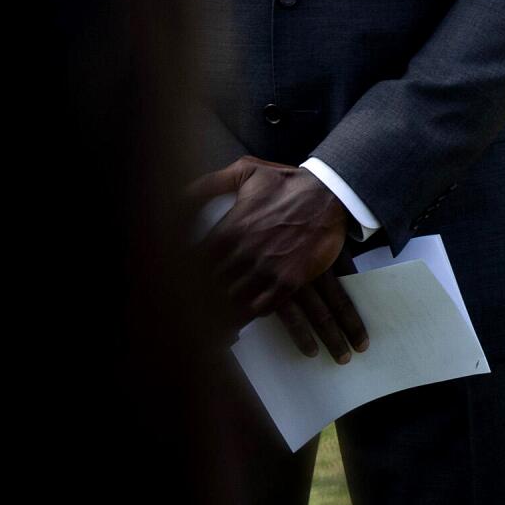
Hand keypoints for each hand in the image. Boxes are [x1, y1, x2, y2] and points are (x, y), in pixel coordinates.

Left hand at [190, 157, 368, 361]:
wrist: (331, 192)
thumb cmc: (288, 182)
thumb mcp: (246, 171)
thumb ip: (209, 183)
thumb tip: (178, 192)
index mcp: (228, 230)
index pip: (193, 263)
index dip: (182, 280)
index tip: (174, 291)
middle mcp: (242, 253)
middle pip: (209, 288)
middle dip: (196, 303)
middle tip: (184, 320)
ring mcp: (266, 268)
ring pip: (233, 302)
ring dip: (219, 316)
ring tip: (204, 333)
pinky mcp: (289, 280)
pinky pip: (262, 308)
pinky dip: (248, 319)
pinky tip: (239, 327)